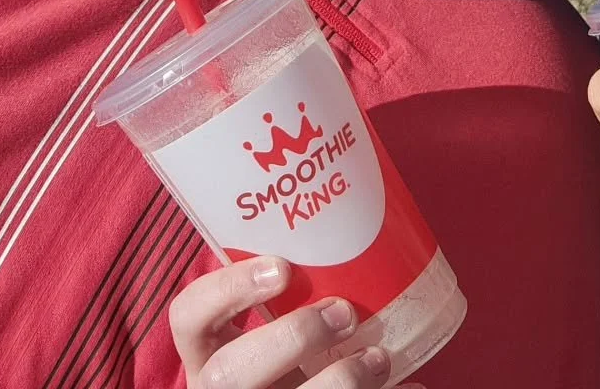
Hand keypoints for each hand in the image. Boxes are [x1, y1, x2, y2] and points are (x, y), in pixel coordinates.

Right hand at [169, 257, 418, 387]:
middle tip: (345, 313)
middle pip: (228, 374)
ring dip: (340, 382)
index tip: (282, 266)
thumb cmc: (290, 354)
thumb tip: (366, 226)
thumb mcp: (273, 327)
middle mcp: (219, 388)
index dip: (226, 290)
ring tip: (380, 357)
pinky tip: (412, 387)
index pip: (187, 316)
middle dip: (291, 339)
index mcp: (209, 350)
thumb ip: (293, 294)